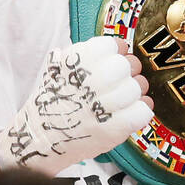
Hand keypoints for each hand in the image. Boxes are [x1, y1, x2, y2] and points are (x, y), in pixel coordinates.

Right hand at [0, 36, 152, 176]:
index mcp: (76, 61)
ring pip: (138, 87)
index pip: (113, 45)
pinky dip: (141, 112)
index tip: (112, 62)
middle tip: (119, 84)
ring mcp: (102, 106)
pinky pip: (143, 111)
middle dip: (126, 73)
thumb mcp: (58, 69)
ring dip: (134, 94)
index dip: (116, 53)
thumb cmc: (54, 102)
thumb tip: (121, 46)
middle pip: (127, 65)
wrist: (40, 139)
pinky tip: (129, 114)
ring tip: (121, 102)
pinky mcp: (113, 129)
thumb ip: (87, 55)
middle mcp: (89, 80)